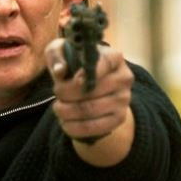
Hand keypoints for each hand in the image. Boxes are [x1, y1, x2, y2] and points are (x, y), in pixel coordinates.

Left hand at [45, 39, 134, 166]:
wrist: (92, 86)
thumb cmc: (75, 64)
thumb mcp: (62, 52)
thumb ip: (57, 56)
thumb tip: (60, 71)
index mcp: (114, 57)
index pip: (102, 64)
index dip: (81, 73)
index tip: (64, 78)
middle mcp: (124, 78)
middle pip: (92, 90)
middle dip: (66, 94)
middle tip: (56, 94)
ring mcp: (124, 99)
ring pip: (90, 110)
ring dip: (67, 111)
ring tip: (58, 108)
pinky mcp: (119, 118)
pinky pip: (94, 127)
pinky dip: (74, 127)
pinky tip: (64, 122)